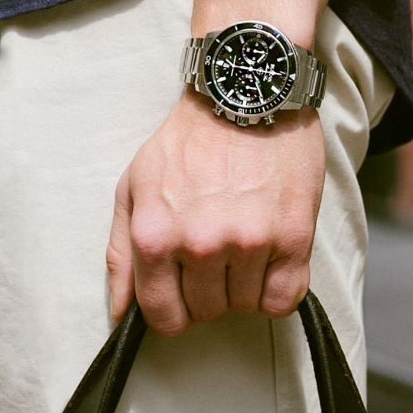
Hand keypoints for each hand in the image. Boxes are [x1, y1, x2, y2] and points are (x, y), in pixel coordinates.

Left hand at [106, 90, 324, 335]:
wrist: (243, 96)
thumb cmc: (185, 143)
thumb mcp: (132, 189)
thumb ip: (121, 255)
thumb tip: (120, 313)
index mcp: (154, 236)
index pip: (162, 315)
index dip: (172, 313)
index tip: (182, 295)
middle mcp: (199, 245)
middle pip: (206, 312)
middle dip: (206, 292)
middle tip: (213, 254)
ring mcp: (248, 242)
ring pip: (245, 306)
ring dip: (242, 286)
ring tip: (240, 245)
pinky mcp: (293, 237)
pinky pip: (284, 299)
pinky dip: (276, 290)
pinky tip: (268, 261)